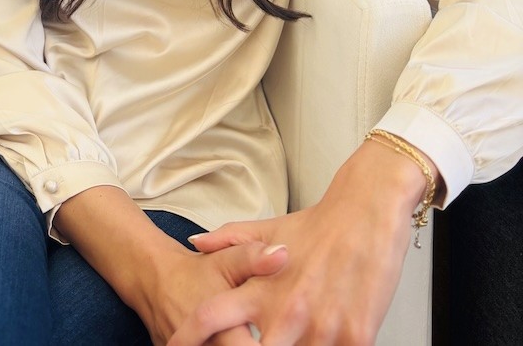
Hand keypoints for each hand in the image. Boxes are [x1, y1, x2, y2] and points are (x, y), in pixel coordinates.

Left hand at [166, 139, 433, 345]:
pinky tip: (327, 336)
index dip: (190, 335)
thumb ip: (229, 240)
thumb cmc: (320, 225)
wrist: (368, 212)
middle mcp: (287, 312)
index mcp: (261, 288)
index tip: (178, 343)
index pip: (211, 318)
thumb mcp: (269, 229)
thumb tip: (196, 243)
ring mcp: (321, 328)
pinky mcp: (356, 337)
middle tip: (253, 340)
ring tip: (298, 335)